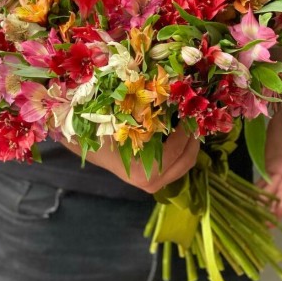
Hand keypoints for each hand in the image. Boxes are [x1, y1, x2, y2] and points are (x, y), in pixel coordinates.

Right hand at [61, 125, 199, 193]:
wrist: (85, 144)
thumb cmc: (101, 130)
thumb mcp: (125, 120)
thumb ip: (148, 115)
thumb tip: (174, 97)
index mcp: (143, 172)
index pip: (176, 150)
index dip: (186, 130)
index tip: (190, 112)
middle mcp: (150, 182)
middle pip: (186, 161)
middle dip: (194, 138)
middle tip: (196, 117)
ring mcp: (152, 184)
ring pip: (184, 165)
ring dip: (190, 144)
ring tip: (191, 123)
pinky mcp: (153, 179)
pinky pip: (176, 165)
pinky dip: (182, 149)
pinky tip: (181, 132)